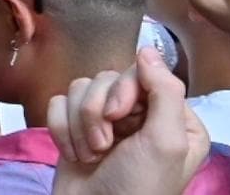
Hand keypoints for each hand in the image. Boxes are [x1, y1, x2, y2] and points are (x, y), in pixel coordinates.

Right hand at [47, 47, 208, 193]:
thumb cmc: (137, 188)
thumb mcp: (164, 142)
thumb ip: (165, 92)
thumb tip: (148, 49)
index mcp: (172, 118)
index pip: (140, 73)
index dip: (122, 90)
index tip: (117, 115)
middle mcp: (140, 115)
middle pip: (105, 79)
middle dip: (95, 112)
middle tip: (103, 144)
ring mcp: (106, 122)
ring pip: (78, 89)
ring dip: (78, 124)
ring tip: (89, 155)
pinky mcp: (74, 128)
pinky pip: (57, 104)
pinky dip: (61, 129)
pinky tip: (73, 154)